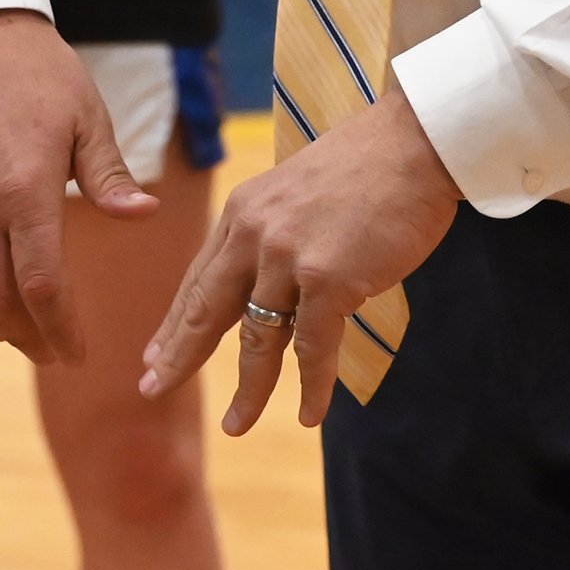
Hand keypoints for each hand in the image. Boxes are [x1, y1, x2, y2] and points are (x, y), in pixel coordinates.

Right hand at [0, 9, 154, 363]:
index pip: (42, 287)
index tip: (75, 354)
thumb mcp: (86, 117)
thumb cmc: (39, 71)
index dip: (59, 331)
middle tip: (46, 352)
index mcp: (26, 189)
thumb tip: (145, 217)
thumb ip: (109, 176)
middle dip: (25, 336)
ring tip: (11, 329)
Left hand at [140, 91, 458, 432]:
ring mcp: (288, 258)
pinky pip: (313, 349)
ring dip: (248, 390)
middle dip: (180, 356)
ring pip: (258, 340)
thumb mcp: (296, 188)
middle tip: (154, 388)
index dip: (177, 321)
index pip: (199, 278)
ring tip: (236, 426)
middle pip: (207, 311)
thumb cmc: (369, 163)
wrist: (415, 143)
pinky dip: (312, 388)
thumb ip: (274, 230)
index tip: (156, 353)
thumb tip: (270, 278)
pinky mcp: (329, 280)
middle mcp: (254, 234)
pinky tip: (308, 415)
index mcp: (243, 211)